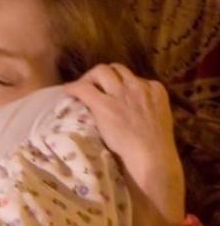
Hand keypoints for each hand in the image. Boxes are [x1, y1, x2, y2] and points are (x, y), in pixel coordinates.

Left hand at [64, 63, 184, 225]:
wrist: (151, 157)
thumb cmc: (155, 147)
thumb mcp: (157, 119)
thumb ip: (145, 110)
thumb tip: (131, 112)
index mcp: (155, 90)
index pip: (134, 77)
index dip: (121, 83)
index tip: (112, 91)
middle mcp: (137, 86)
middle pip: (117, 69)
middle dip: (104, 75)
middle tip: (94, 85)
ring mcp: (120, 93)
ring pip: (101, 71)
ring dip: (90, 77)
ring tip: (82, 87)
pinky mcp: (103, 104)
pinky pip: (83, 88)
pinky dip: (74, 87)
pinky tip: (68, 91)